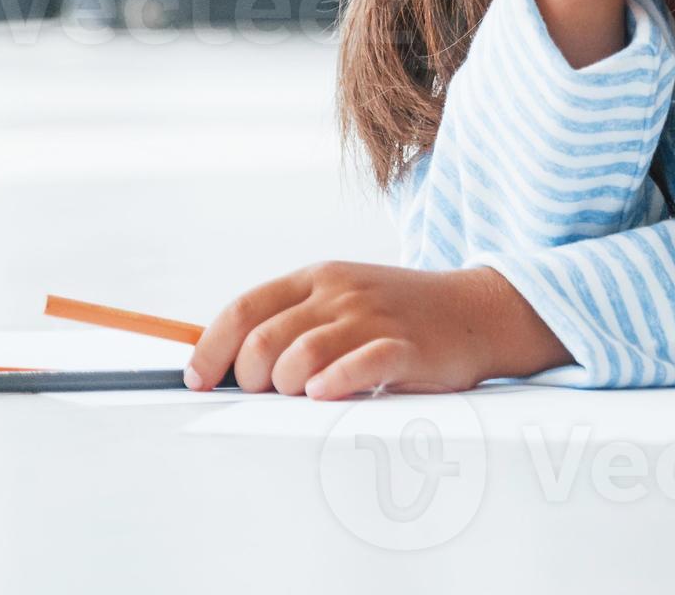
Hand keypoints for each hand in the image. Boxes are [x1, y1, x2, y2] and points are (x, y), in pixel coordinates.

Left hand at [182, 262, 566, 397]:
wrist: (478, 310)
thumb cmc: (400, 314)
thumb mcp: (343, 299)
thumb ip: (291, 322)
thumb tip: (224, 362)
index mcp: (318, 278)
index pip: (243, 309)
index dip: (210, 349)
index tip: (197, 380)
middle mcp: (340, 293)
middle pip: (263, 341)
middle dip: (250, 379)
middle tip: (270, 394)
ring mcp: (372, 317)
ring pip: (301, 357)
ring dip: (288, 389)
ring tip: (308, 395)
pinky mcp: (404, 346)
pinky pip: (357, 365)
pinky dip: (334, 383)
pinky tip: (328, 393)